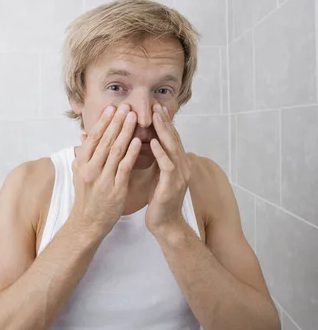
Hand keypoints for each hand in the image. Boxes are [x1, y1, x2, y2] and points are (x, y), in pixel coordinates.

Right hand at [70, 104, 141, 238]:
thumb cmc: (86, 197)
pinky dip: (131, 153)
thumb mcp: (78, 174)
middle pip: (105, 140)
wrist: (88, 223)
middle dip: (116, 122)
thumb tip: (84, 136)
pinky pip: (124, 167)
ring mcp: (103, 180)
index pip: (93, 138)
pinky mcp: (115, 189)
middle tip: (126, 107)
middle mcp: (90, 169)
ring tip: (133, 118)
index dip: (103, 122)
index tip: (112, 108)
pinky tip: (137, 141)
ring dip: (125, 132)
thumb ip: (82, 155)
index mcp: (81, 164)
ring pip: (115, 151)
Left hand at [145, 104, 190, 235]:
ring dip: (163, 131)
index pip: (172, 137)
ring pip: (172, 148)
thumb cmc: (158, 200)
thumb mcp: (157, 174)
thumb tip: (147, 141)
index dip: (165, 122)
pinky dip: (160, 152)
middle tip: (155, 105)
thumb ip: (156, 158)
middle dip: (164, 121)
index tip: (155, 107)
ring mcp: (180, 175)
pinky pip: (167, 165)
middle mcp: (183, 166)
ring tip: (154, 117)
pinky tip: (152, 142)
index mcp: (179, 163)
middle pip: (174, 138)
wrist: (165, 224)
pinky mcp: (173, 185)